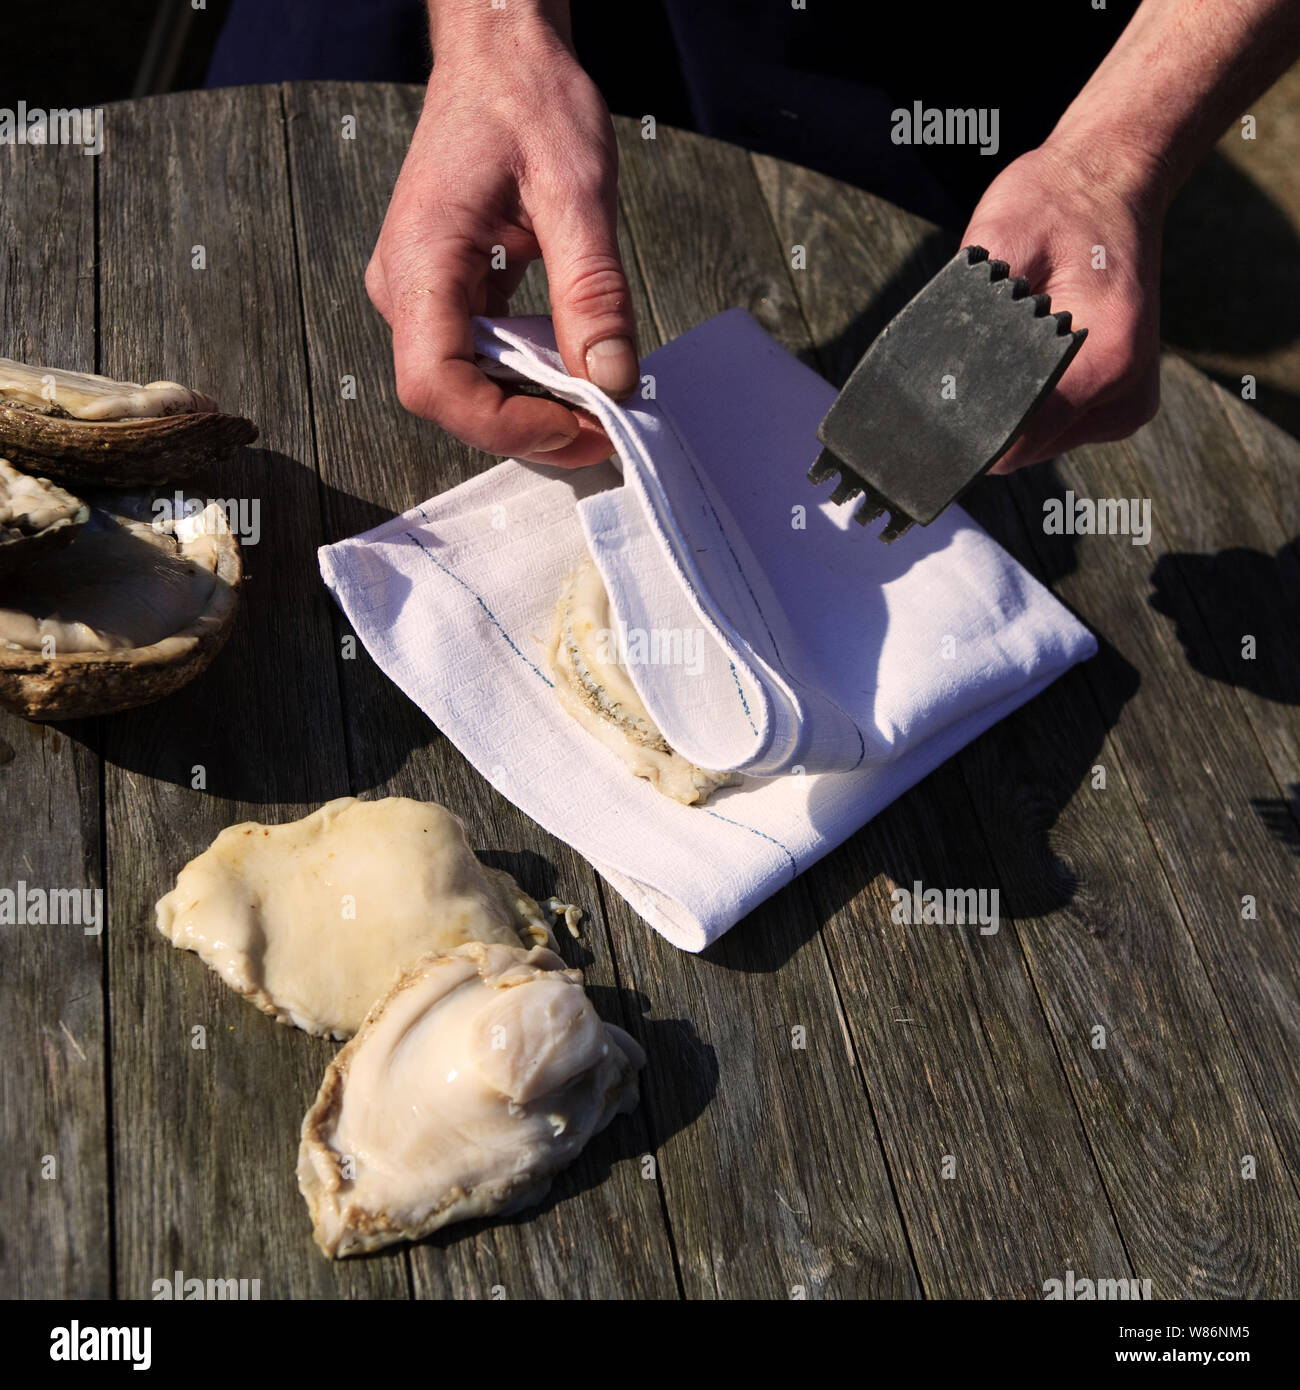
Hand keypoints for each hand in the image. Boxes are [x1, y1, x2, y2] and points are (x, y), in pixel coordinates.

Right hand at [365, 19, 636, 467]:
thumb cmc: (526, 101)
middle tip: (603, 427)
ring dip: (530, 408)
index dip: (503, 424)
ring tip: (595, 402)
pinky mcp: (447, 294)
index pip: (435, 384)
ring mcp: (422, 293)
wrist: (501, 57)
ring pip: (465, 387)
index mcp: (422, 258)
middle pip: (451, 398)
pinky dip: (529, 378)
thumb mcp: (577, 191)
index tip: (573, 427)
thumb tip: (611, 378)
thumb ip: (592, 291)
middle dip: (527, 426)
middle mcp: (406, 285)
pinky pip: (480, 358)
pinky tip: (572, 368)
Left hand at [961, 140, 1166, 471]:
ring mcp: (1128, 403)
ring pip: (1036, 444)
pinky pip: (1055, 429)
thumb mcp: (998, 247)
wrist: (1110, 181)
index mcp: (1106, 358)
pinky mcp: (1120, 403)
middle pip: (1023, 450)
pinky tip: (1026, 361)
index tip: (930, 422)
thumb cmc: (1053, 203)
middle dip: (987, 418)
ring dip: (1011, 411)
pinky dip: (1032, 405)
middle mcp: (1126, 391)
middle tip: (967, 365)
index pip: (1017, 439)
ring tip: (1008, 351)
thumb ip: (974, 321)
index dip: (967, 435)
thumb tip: (940, 388)